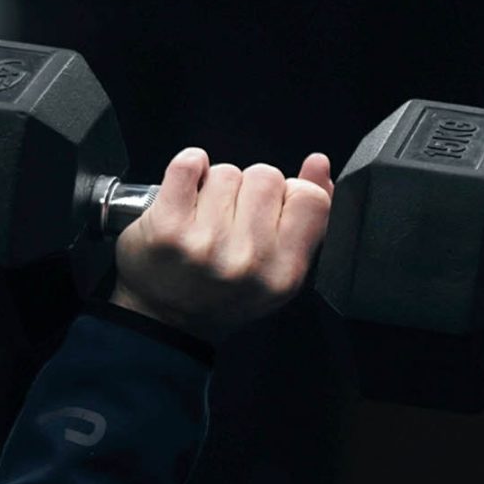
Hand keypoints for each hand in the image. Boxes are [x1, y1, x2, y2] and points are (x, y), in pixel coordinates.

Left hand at [110, 148, 333, 343]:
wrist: (166, 319)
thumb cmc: (224, 294)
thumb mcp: (279, 268)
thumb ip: (308, 216)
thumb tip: (318, 164)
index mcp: (284, 272)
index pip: (310, 199)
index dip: (292, 193)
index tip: (274, 208)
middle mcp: (248, 259)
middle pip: (268, 177)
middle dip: (251, 189)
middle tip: (235, 218)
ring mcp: (206, 242)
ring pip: (228, 171)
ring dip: (217, 185)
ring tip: (208, 215)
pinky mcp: (168, 226)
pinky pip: (188, 166)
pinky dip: (189, 167)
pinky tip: (188, 187)